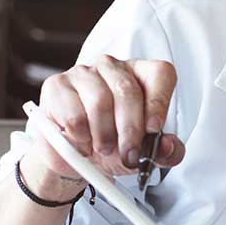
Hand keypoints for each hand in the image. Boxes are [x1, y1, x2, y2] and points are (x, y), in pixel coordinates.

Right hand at [26, 56, 185, 199]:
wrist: (75, 157)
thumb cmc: (116, 145)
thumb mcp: (146, 152)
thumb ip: (167, 152)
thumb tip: (168, 146)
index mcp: (142, 75)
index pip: (161, 74)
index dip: (158, 101)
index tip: (154, 128)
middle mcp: (113, 67)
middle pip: (127, 90)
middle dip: (130, 129)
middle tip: (129, 154)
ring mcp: (83, 73)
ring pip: (99, 102)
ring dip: (104, 135)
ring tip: (104, 149)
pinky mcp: (57, 86)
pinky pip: (73, 114)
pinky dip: (80, 136)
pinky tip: (83, 142)